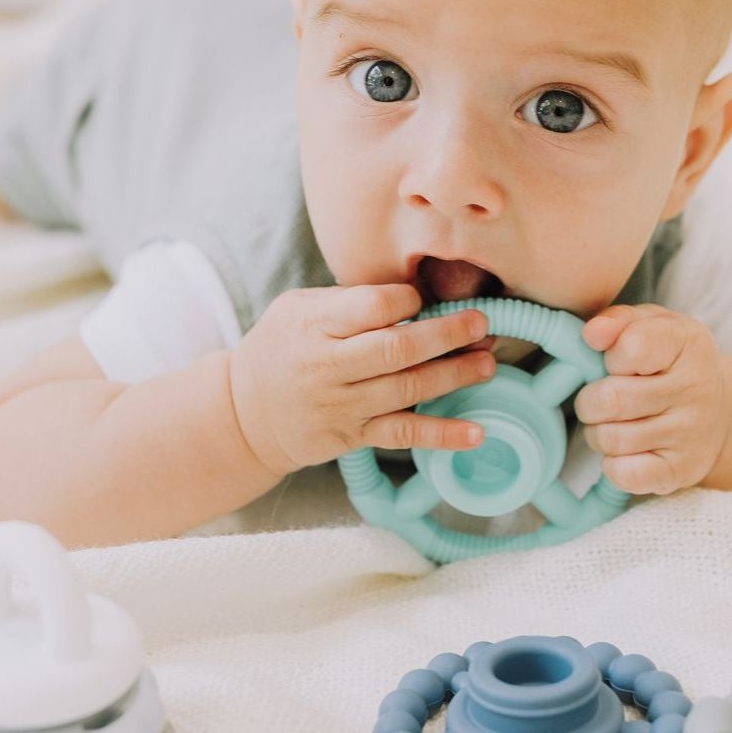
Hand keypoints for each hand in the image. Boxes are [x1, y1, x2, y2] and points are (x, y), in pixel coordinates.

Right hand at [227, 285, 495, 476]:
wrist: (243, 413)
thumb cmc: (281, 347)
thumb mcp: (298, 309)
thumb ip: (348, 300)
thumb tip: (411, 295)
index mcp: (314, 324)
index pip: (372, 306)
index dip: (406, 299)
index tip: (422, 297)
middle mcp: (328, 366)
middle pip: (397, 349)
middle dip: (446, 335)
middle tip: (481, 324)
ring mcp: (343, 406)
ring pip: (407, 390)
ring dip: (454, 376)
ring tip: (488, 363)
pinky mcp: (353, 437)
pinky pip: (403, 435)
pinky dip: (442, 435)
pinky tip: (476, 432)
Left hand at [574, 303, 731, 495]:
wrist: (719, 413)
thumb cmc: (671, 363)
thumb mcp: (652, 326)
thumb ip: (618, 320)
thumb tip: (591, 334)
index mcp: (688, 343)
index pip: (630, 347)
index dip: (609, 357)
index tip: (616, 363)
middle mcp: (696, 388)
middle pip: (611, 399)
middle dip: (591, 401)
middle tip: (600, 400)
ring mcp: (691, 434)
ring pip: (611, 438)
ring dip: (598, 433)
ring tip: (613, 423)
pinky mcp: (681, 471)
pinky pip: (624, 474)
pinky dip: (612, 465)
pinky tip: (626, 451)